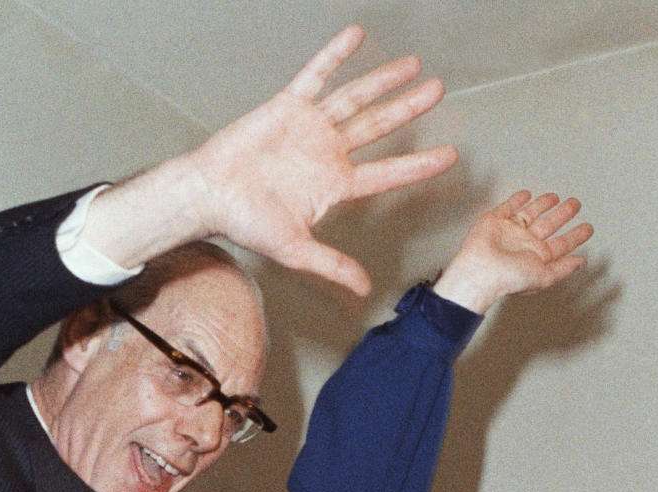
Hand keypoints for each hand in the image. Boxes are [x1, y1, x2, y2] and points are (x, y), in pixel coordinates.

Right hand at [86, 26, 456, 293]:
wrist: (209, 195)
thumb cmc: (245, 224)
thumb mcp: (295, 249)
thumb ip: (332, 265)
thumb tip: (364, 290)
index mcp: (333, 185)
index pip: (386, 172)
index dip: (418, 164)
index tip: (449, 156)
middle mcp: (326, 153)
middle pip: (378, 126)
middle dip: (408, 108)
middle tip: (437, 91)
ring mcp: (309, 127)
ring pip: (355, 97)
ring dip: (383, 80)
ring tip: (412, 65)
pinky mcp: (287, 106)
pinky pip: (316, 75)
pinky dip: (335, 55)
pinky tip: (357, 35)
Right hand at [434, 190, 592, 313]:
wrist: (480, 270)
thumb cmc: (507, 278)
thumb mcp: (544, 277)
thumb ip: (563, 269)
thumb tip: (580, 263)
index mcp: (537, 257)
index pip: (562, 244)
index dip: (576, 236)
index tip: (588, 228)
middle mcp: (524, 244)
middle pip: (549, 225)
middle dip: (563, 214)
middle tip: (575, 204)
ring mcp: (510, 231)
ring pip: (531, 213)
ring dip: (543, 204)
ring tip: (556, 197)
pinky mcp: (495, 220)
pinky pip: (508, 206)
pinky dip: (516, 199)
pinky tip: (525, 195)